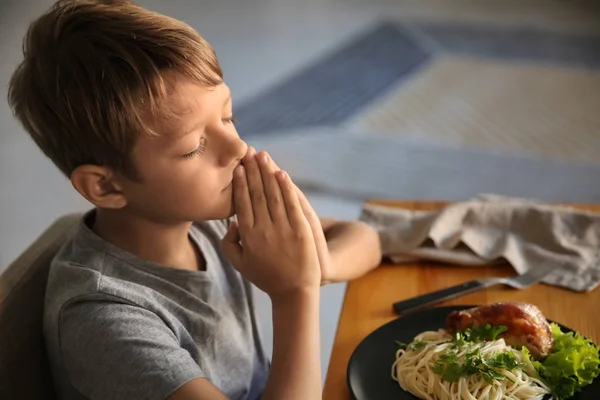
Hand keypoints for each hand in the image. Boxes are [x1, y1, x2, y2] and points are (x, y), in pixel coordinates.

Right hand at [220, 148, 320, 297]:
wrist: (294, 292)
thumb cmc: (266, 277)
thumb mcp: (240, 264)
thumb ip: (228, 243)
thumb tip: (231, 222)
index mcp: (248, 236)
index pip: (242, 203)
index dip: (240, 183)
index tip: (238, 167)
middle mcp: (263, 230)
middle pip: (256, 194)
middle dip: (252, 171)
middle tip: (247, 152)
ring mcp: (283, 229)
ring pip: (273, 195)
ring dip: (267, 173)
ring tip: (262, 156)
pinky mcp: (301, 230)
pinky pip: (292, 205)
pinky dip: (286, 188)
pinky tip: (281, 173)